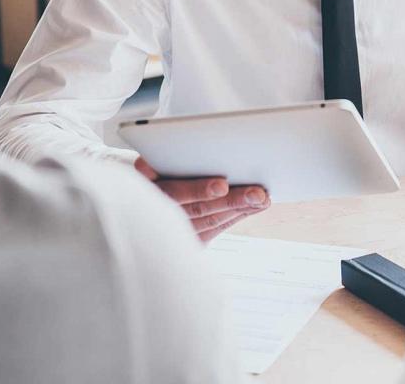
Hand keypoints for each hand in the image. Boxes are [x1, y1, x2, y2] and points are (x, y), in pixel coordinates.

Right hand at [135, 157, 269, 242]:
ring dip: (240, 208)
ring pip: (210, 221)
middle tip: (257, 193)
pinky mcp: (188, 239)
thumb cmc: (153, 171)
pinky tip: (254, 206)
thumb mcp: (147, 165)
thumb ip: (151, 165)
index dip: (198, 190)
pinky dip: (236, 216)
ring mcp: (172, 232)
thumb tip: (147, 165)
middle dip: (231, 200)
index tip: (223, 185)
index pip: (173, 193)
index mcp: (145, 192)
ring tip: (263, 198)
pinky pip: (215, 229)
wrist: (142, 201)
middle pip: (198, 210)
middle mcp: (158, 216)